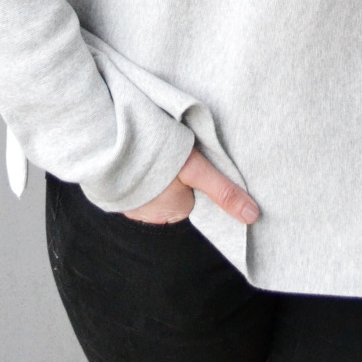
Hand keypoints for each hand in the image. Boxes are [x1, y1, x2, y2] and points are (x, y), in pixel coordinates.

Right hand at [122, 146, 259, 225]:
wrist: (107, 144)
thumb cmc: (155, 157)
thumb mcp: (196, 170)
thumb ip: (223, 191)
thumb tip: (253, 216)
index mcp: (173, 212)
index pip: (193, 195)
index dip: (193, 175)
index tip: (188, 158)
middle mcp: (150, 216)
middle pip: (173, 192)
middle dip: (172, 174)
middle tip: (170, 150)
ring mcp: (129, 205)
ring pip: (151, 188)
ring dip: (151, 171)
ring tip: (150, 148)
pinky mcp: (113, 192)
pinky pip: (130, 184)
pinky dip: (133, 170)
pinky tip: (133, 153)